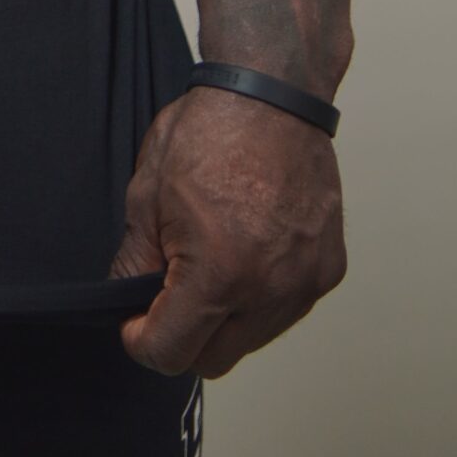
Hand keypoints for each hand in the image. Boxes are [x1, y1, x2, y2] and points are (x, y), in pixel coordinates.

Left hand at [110, 85, 345, 377]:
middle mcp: (268, 291)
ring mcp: (304, 284)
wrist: (272, 95)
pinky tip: (246, 250)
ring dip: (223, 320)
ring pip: (251, 340)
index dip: (141, 341)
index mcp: (218, 273)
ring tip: (210, 259)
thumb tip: (128, 304)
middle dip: (181, 336)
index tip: (133, 320)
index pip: (171, 353)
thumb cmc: (209, 134)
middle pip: (213, 360)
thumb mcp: (147, 195)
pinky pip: (284, 311)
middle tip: (166, 289)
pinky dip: (260, 297)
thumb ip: (134, 263)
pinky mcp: (328, 272)